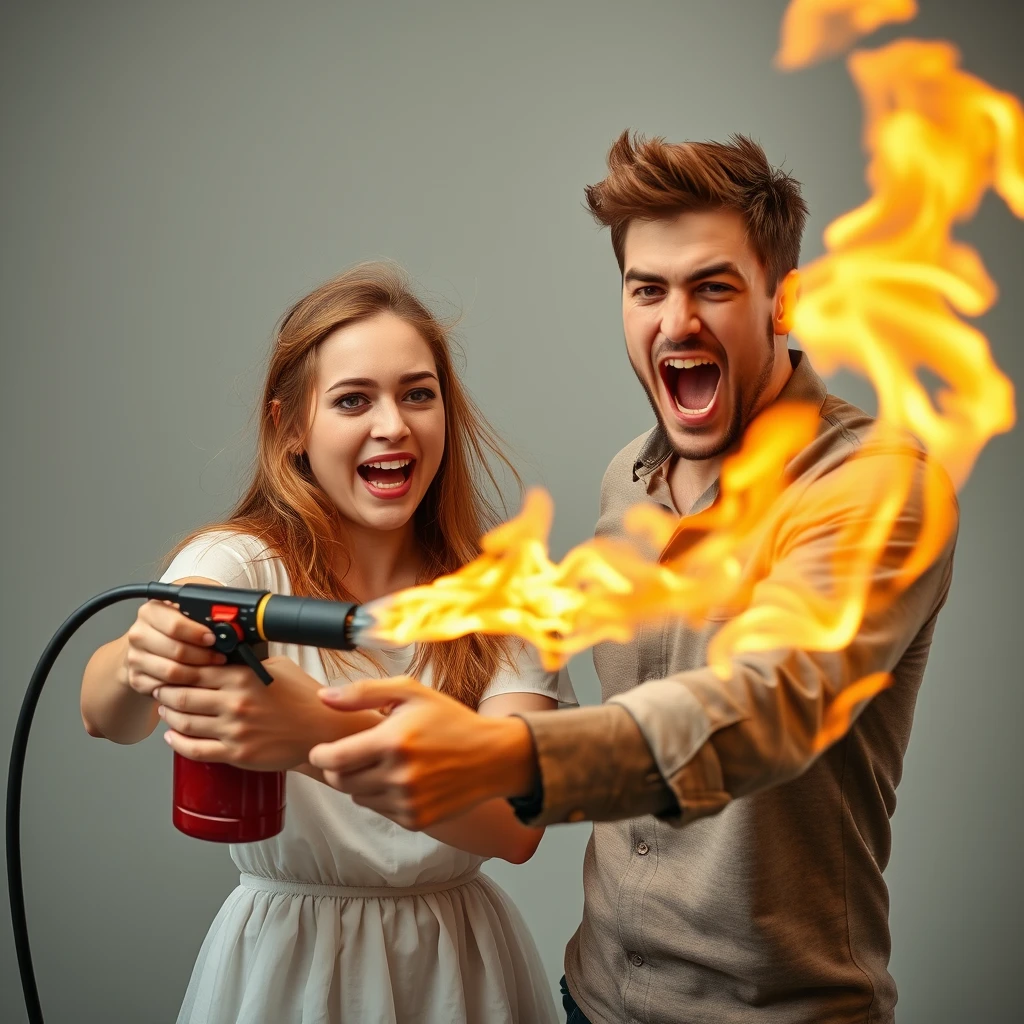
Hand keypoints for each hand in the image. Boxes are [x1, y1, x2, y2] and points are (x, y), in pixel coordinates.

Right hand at [123, 599, 226, 697]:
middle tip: (220, 657)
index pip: (175, 625)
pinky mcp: (137, 679)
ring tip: (213, 670)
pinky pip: (165, 687)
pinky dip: (184, 687)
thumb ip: (200, 608)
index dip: (198, 633)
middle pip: (176, 650)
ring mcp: (135, 658)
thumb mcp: (186, 610)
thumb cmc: (174, 628)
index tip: (213, 638)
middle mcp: (139, 634)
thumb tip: (224, 614)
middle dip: (203, 655)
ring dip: (197, 673)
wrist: (148, 648)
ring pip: (171, 671)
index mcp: (150, 612)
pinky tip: (197, 684)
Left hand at [156, 655, 345, 770]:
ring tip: (165, 712)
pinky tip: (173, 738)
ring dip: (169, 717)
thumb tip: (225, 658)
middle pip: (182, 697)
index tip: (169, 671)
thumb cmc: (304, 698)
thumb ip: (248, 663)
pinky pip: (195, 751)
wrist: (322, 729)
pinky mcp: (237, 754)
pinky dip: (177, 744)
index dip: (175, 671)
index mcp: (243, 678)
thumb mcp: (278, 667)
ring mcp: (234, 731)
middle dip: (165, 693)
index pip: (194, 671)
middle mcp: (235, 704)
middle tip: (160, 691)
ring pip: (184, 724)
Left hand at [307, 677, 537, 829]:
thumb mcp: (411, 693)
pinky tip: (401, 778)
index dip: (319, 755)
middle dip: (337, 768)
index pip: (332, 759)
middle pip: (339, 782)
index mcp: (393, 741)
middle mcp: (399, 775)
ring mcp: (408, 801)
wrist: (493, 757)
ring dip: (360, 782)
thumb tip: (324, 697)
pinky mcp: (416, 819)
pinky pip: (379, 810)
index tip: (321, 750)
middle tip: (352, 754)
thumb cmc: (450, 720)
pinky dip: (381, 796)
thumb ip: (363, 693)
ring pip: (357, 797)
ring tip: (382, 763)